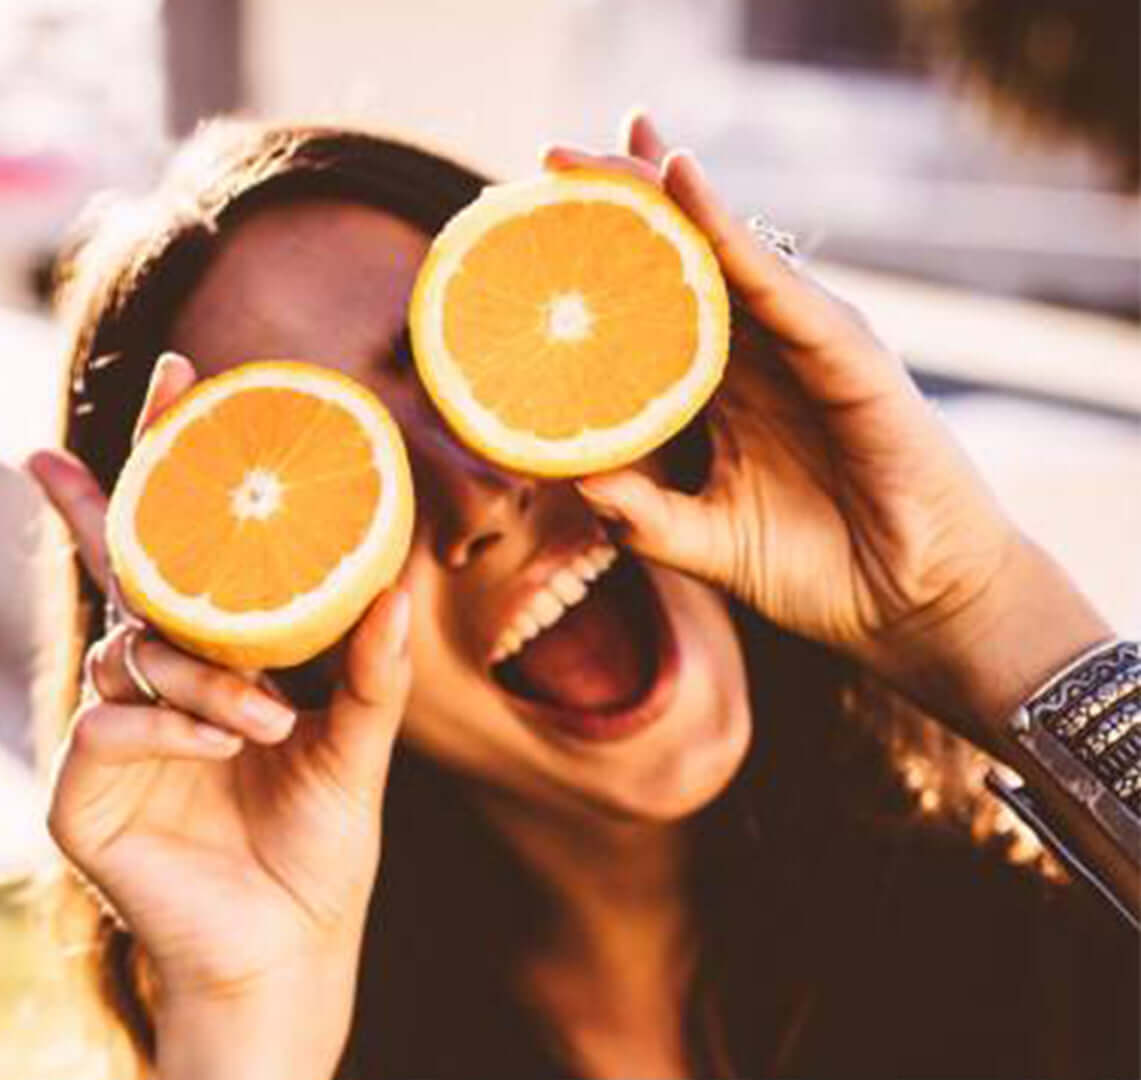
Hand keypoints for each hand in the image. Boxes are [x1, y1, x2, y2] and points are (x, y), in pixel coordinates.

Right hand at [26, 354, 410, 1078]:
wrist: (293, 939)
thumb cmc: (322, 836)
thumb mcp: (359, 739)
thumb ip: (371, 665)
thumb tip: (394, 576)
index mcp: (220, 656)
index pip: (193, 551)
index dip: (179, 466)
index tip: (184, 378)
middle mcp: (157, 679)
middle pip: (122, 572)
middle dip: (100, 504)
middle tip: (51, 447)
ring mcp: (116, 730)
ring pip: (135, 650)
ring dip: (203, 673)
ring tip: (269, 719)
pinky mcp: (85, 788)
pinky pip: (114, 720)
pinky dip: (176, 724)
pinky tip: (228, 745)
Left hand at [548, 113, 1110, 744]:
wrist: (912, 606)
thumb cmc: (818, 571)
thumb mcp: (707, 543)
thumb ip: (641, 515)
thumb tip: (568, 478)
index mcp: (727, 391)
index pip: (655, 309)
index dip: (604, 262)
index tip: (537, 219)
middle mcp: (762, 354)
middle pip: (683, 262)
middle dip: (623, 203)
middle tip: (551, 158)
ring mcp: (806, 345)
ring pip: (726, 253)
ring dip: (662, 198)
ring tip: (598, 152)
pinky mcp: (849, 355)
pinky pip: (779, 287)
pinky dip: (731, 235)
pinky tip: (682, 182)